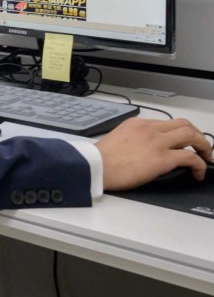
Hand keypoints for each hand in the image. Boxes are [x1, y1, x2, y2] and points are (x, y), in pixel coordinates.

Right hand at [96, 117, 211, 190]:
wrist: (94, 166)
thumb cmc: (99, 159)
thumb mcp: (117, 139)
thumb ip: (134, 139)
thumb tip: (145, 151)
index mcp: (138, 124)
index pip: (166, 123)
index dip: (179, 133)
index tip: (183, 142)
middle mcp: (150, 129)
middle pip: (184, 124)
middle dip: (197, 135)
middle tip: (201, 147)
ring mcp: (157, 143)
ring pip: (191, 136)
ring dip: (203, 146)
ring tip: (206, 157)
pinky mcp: (162, 159)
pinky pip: (190, 157)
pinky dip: (199, 165)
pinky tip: (198, 172)